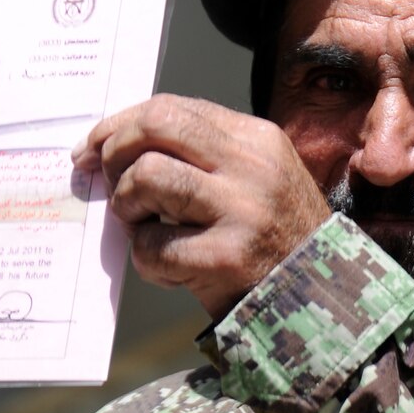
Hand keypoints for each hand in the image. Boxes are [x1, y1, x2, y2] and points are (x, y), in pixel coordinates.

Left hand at [73, 95, 330, 319]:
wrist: (319, 304)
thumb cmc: (276, 243)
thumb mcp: (256, 180)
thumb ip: (203, 156)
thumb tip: (120, 145)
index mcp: (258, 140)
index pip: (173, 108)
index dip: (122, 124)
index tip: (94, 147)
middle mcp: (253, 167)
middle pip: (157, 127)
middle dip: (114, 151)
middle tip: (106, 182)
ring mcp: (242, 211)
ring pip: (147, 177)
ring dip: (127, 205)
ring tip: (142, 227)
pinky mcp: (226, 258)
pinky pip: (153, 246)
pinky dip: (147, 260)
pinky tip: (169, 269)